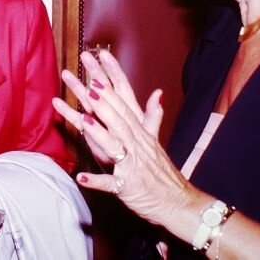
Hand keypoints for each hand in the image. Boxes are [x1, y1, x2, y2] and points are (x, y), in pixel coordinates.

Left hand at [53, 50, 196, 227]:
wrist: (177, 202)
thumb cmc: (161, 171)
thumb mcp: (155, 140)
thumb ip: (152, 116)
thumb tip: (158, 93)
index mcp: (140, 131)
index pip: (125, 98)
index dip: (113, 77)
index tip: (101, 56)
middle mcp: (137, 143)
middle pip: (117, 116)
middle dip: (101, 97)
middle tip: (85, 78)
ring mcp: (132, 164)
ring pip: (114, 145)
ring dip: (99, 133)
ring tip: (83, 119)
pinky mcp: (127, 186)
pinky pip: (111, 184)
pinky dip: (97, 181)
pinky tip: (81, 177)